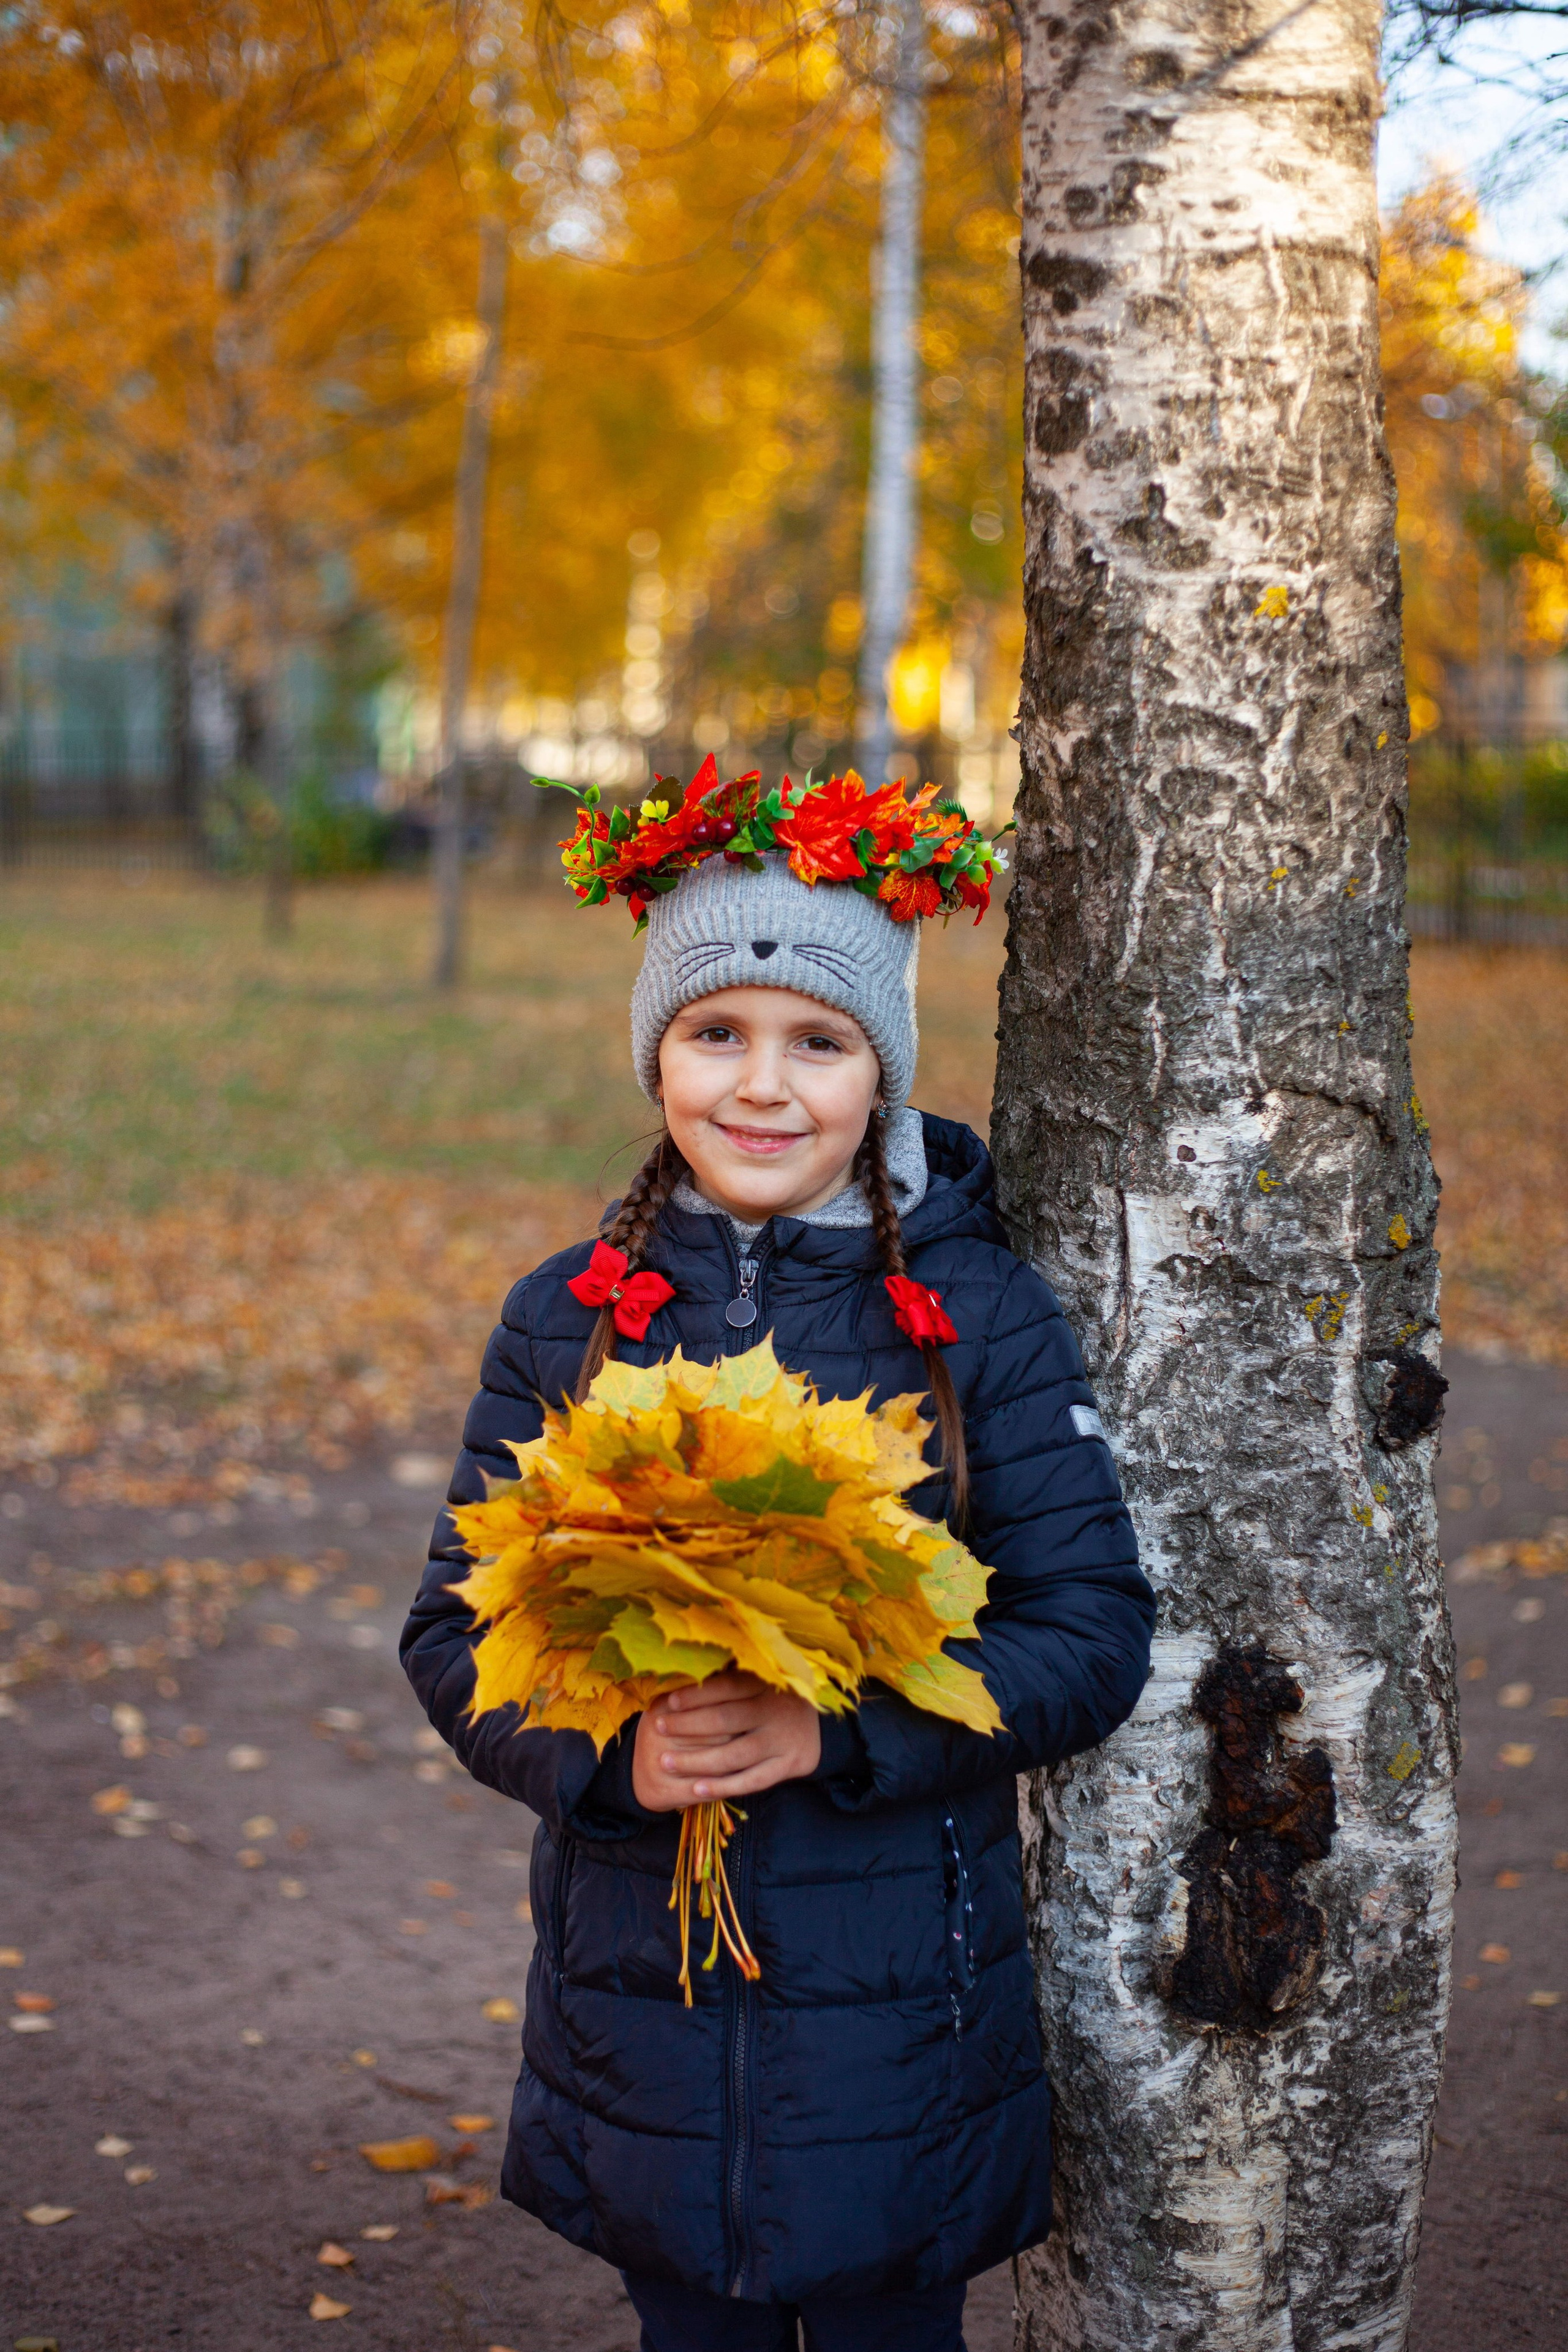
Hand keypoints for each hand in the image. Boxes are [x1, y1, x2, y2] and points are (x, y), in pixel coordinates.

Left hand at [632, 1671, 821, 1811]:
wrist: (821, 1726)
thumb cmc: (774, 1700)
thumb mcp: (760, 1682)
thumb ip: (729, 1680)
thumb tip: (679, 1675)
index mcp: (768, 1684)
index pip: (727, 1687)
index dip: (696, 1694)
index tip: (668, 1701)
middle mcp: (776, 1710)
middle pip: (725, 1720)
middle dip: (687, 1726)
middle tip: (657, 1728)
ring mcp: (782, 1740)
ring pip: (734, 1754)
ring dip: (696, 1761)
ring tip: (665, 1763)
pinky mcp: (789, 1765)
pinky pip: (752, 1780)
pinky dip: (723, 1787)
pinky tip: (696, 1790)